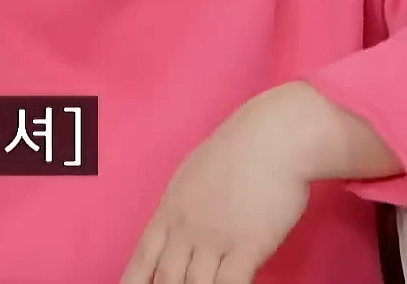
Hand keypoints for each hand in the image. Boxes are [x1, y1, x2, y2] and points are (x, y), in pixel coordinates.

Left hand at [121, 88, 317, 283]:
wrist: (273, 137)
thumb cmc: (239, 150)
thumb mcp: (194, 175)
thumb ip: (184, 205)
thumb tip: (179, 226)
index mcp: (171, 209)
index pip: (143, 256)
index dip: (133, 280)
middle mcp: (187, 227)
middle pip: (165, 278)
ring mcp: (216, 238)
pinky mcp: (249, 246)